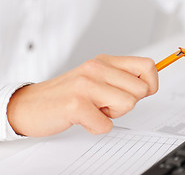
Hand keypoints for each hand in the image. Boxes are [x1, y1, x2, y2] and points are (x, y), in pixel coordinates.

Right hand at [7, 55, 157, 136]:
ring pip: (128, 105)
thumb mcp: (97, 78)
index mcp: (105, 61)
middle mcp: (97, 68)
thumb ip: (122, 79)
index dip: (150, 84)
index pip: (148, 66)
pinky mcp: (76, 104)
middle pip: (141, 90)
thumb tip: (150, 84)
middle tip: (106, 103)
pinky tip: (83, 119)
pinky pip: (106, 125)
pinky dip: (97, 127)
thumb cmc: (68, 94)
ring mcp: (86, 85)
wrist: (30, 105)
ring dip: (112, 115)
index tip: (137, 93)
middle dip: (128, 103)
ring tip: (93, 109)